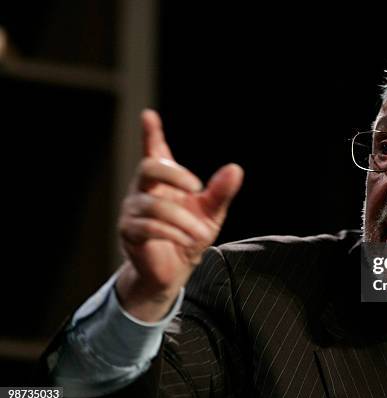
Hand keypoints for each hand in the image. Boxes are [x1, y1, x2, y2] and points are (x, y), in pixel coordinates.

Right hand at [115, 109, 242, 320]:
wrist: (174, 271)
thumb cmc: (189, 236)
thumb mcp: (211, 213)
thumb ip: (220, 192)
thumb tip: (235, 168)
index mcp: (163, 182)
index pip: (154, 151)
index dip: (151, 133)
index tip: (149, 115)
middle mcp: (143, 191)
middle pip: (148, 168)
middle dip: (174, 174)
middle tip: (198, 187)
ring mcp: (133, 211)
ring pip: (155, 205)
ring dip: (183, 220)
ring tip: (202, 233)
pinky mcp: (129, 233)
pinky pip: (149, 227)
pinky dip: (173, 233)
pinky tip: (187, 241)